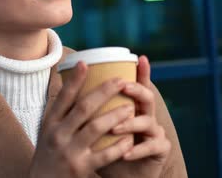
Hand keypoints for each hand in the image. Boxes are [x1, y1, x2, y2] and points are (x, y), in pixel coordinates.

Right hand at [29, 61, 133, 177]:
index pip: (63, 97)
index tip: (86, 63)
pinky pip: (105, 154)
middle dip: (104, 92)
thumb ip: (61, 113)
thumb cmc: (49, 154)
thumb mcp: (47, 131)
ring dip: (116, 115)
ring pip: (96, 128)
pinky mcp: (81, 168)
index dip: (75, 80)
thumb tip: (72, 83)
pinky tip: (130, 139)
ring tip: (130, 107)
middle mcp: (58, 135)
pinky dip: (119, 145)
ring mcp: (69, 152)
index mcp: (50, 123)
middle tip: (121, 81)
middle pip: (83, 108)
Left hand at [97, 55, 171, 177]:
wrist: (120, 177)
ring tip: (114, 128)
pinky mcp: (160, 150)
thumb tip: (61, 88)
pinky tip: (126, 153)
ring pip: (148, 121)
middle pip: (147, 97)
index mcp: (133, 106)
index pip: (137, 85)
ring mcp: (155, 132)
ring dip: (129, 124)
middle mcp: (146, 115)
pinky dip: (137, 150)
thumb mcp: (94, 128)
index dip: (141, 72)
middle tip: (123, 86)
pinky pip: (151, 147)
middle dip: (136, 89)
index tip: (140, 57)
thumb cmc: (105, 150)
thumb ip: (86, 110)